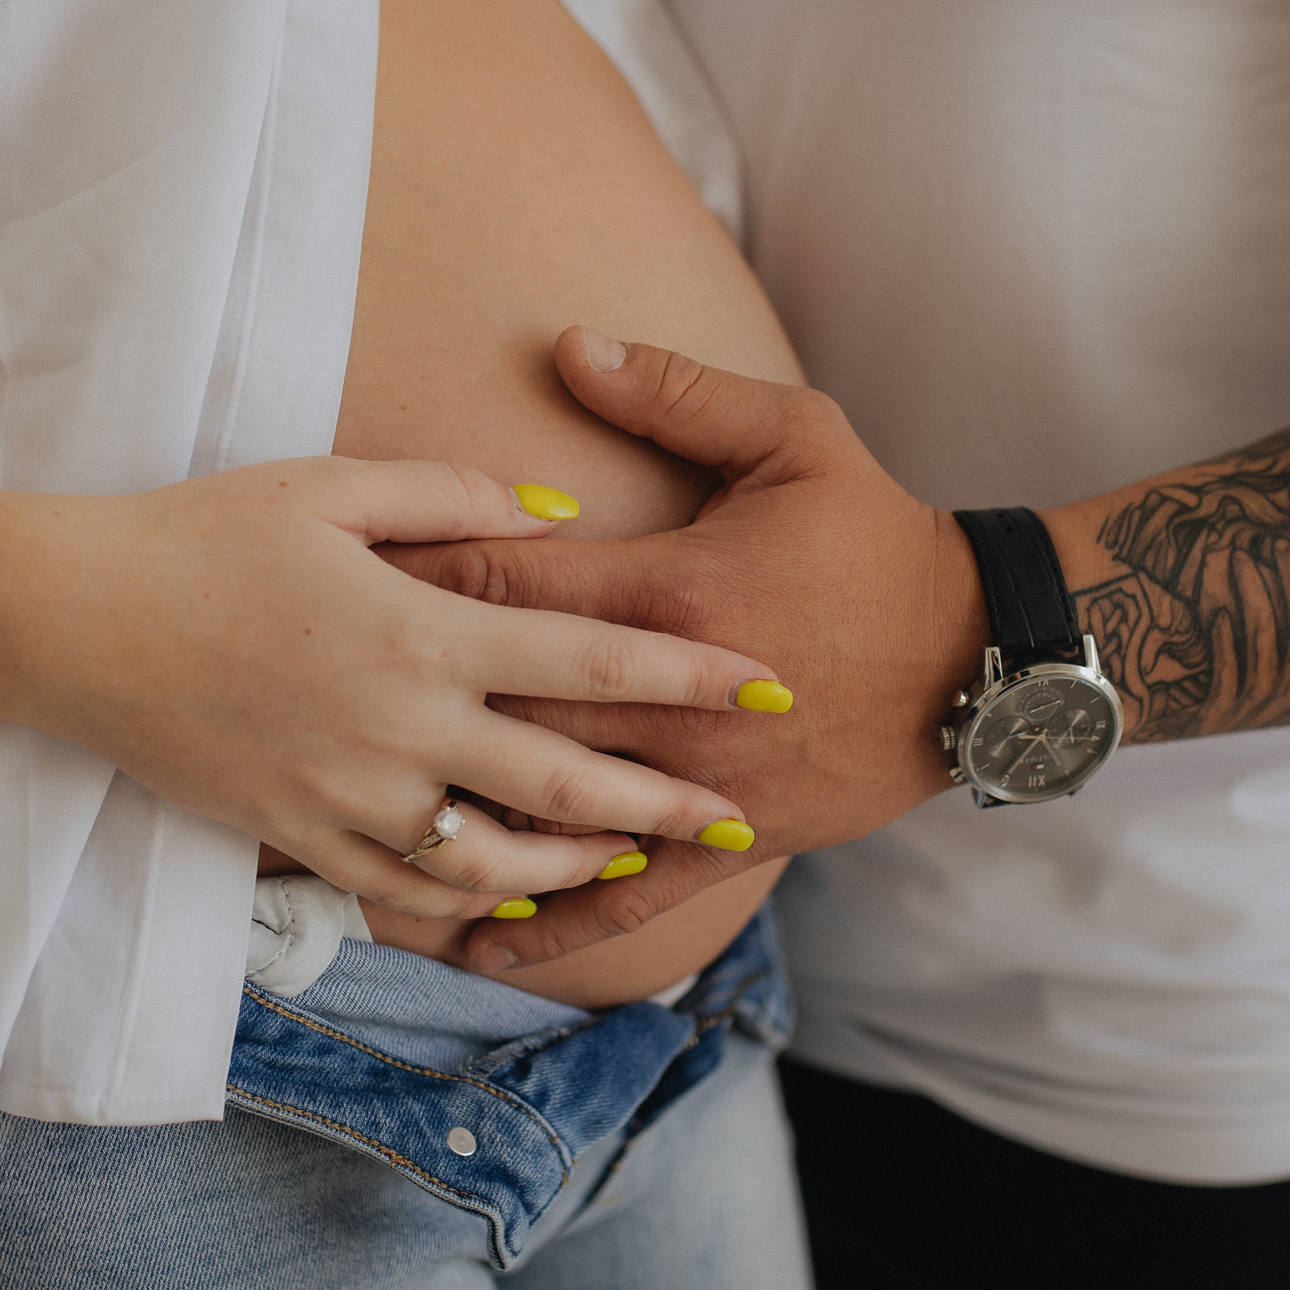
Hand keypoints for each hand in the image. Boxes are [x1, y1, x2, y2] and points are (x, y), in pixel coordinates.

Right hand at [8, 455, 785, 917]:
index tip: (765, 684)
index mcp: (422, 630)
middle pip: (567, 785)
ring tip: (639, 865)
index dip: (689, 678)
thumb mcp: (330, 485)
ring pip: (495, 862)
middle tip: (738, 819)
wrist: (73, 622)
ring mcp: (349, 796)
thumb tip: (559, 515)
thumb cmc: (203, 536)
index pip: (589, 662)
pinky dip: (474, 903)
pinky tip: (518, 899)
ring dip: (580, 871)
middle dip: (666, 807)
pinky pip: (406, 890)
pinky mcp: (300, 837)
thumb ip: (454, 495)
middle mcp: (401, 728)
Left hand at [381, 328, 985, 969]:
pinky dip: (554, 924)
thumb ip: (674, 393)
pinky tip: (480, 945)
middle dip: (406, 697)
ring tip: (352, 826)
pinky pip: (631, 895)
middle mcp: (669, 697)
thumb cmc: (882, 538)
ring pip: (551, 804)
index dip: (414, 572)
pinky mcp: (737, 837)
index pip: (506, 580)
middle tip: (303, 701)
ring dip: (456, 815)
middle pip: (503, 697)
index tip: (335, 576)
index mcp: (669, 591)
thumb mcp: (794, 437)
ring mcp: (699, 777)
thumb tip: (567, 344)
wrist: (986, 654)